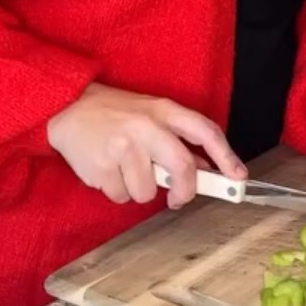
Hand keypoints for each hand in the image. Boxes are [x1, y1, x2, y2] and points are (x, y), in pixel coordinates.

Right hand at [46, 85, 246, 208]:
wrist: (67, 106)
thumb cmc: (114, 113)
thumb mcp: (149, 114)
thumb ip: (176, 139)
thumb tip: (205, 168)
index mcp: (163, 110)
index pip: (204, 131)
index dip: (226, 156)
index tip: (238, 177)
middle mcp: (145, 126)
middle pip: (182, 167)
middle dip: (185, 190)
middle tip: (179, 199)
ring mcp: (123, 147)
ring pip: (148, 191)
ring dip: (139, 190)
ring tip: (123, 168)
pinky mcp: (102, 166)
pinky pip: (121, 196)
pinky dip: (116, 191)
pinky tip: (106, 170)